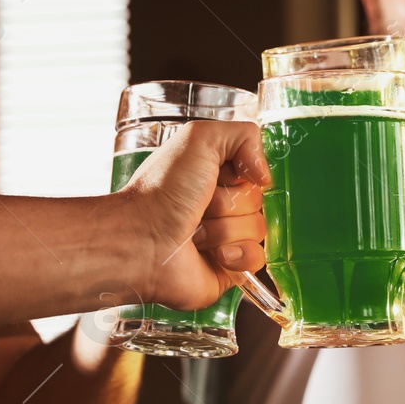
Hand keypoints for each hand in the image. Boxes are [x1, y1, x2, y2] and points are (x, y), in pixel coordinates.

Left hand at [119, 121, 269, 311]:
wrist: (140, 240)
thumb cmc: (161, 191)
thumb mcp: (200, 138)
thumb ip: (244, 136)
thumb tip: (264, 174)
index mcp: (214, 174)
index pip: (255, 170)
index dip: (243, 173)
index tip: (219, 175)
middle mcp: (220, 205)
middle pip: (258, 200)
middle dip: (230, 202)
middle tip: (201, 205)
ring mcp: (225, 237)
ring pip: (258, 229)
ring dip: (226, 229)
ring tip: (196, 232)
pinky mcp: (228, 268)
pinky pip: (257, 259)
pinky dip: (236, 254)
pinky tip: (213, 254)